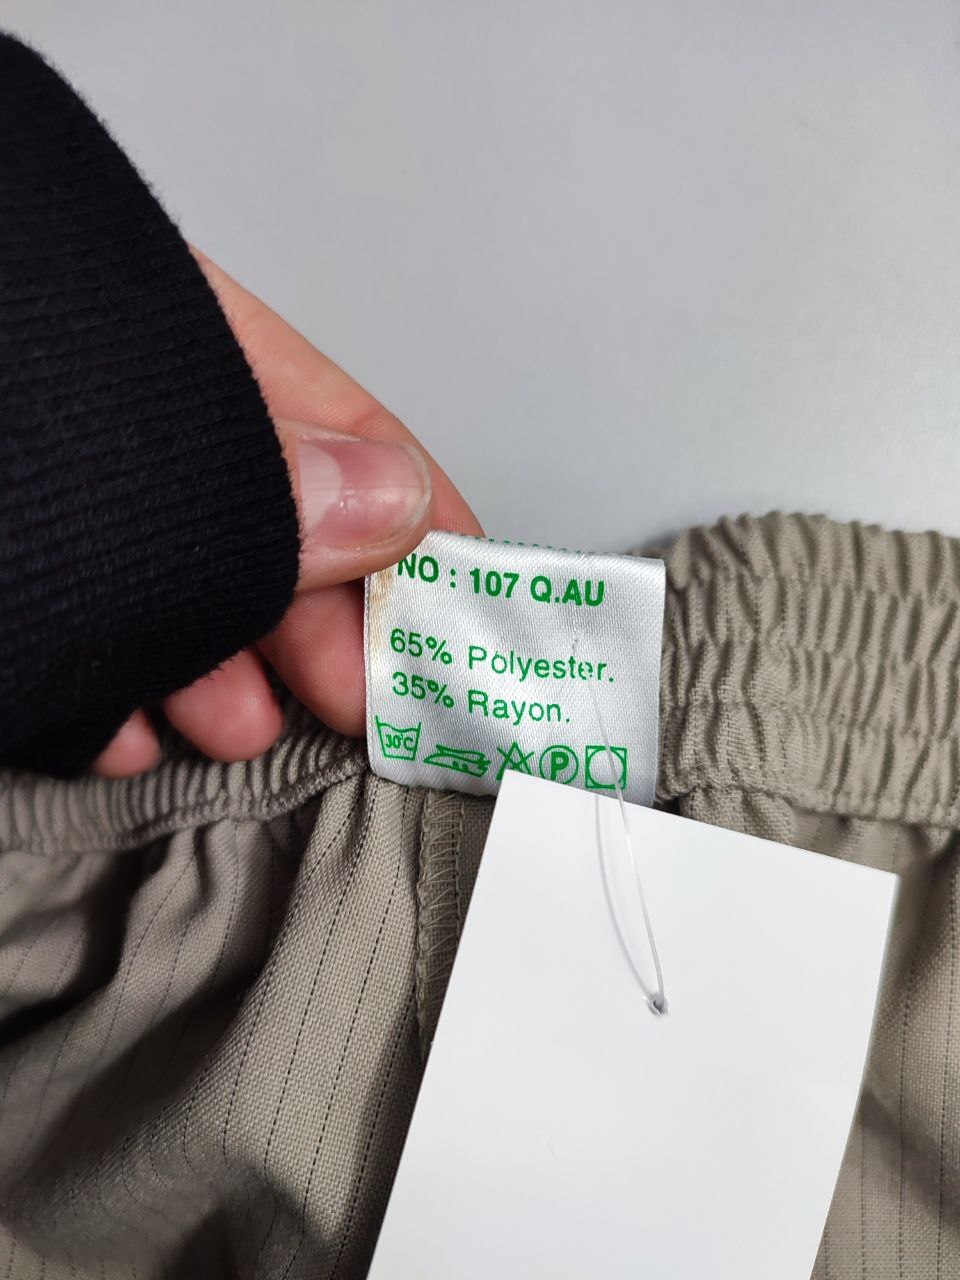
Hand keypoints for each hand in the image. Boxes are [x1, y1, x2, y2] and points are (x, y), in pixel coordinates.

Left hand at [94, 253, 482, 775]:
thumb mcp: (149, 448)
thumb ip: (267, 483)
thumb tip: (395, 503)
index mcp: (177, 335)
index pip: (338, 421)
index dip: (418, 515)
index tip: (471, 604)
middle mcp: (128, 412)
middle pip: (264, 518)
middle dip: (322, 620)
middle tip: (366, 699)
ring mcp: (70, 492)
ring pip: (175, 581)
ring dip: (223, 672)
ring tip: (246, 731)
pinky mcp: (22, 571)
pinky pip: (82, 626)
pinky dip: (116, 690)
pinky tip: (126, 732)